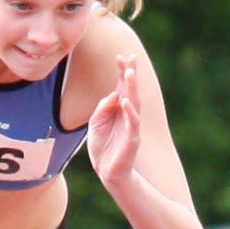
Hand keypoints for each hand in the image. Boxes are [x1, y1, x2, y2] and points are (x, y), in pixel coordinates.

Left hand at [86, 53, 140, 189]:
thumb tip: (113, 94)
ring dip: (132, 88)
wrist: (107, 171)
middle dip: (130, 74)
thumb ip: (102, 108)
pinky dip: (130, 112)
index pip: (121, 87)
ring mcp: (131, 126)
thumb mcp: (96, 123)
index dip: (121, 72)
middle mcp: (127, 114)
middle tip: (130, 59)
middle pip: (130, 90)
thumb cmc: (102, 147)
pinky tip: (125, 102)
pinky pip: (133, 123)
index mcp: (117, 109)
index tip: (120, 57)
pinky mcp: (132, 139)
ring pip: (134, 103)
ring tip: (129, 74)